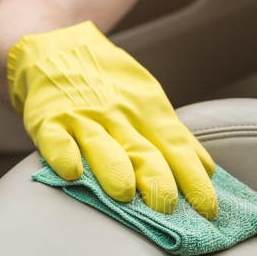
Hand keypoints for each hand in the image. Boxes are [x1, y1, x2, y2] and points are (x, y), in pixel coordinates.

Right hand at [7, 21, 217, 217]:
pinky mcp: (48, 119)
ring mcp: (84, 117)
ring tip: (123, 193)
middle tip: (167, 206)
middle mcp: (120, 115)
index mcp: (150, 112)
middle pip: (143, 150)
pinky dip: (62, 154)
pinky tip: (71, 172)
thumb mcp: (149, 102)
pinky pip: (55, 138)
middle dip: (157, 179)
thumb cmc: (111, 85)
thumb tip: (207, 168)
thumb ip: (174, 137)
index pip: (177, 148)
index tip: (208, 208)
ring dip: (113, 169)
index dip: (193, 178)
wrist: (58, 47)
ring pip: (101, 145)